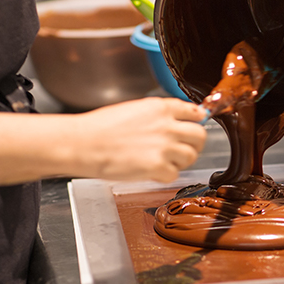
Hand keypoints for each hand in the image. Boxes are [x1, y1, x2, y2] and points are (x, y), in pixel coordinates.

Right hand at [75, 97, 207, 182]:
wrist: (83, 143)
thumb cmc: (99, 128)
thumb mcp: (133, 110)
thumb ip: (157, 116)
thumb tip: (173, 123)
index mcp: (160, 108)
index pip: (196, 112)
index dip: (196, 122)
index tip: (194, 128)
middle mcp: (167, 125)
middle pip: (200, 136)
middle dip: (194, 144)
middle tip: (182, 150)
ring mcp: (164, 147)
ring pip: (190, 156)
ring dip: (179, 161)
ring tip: (161, 162)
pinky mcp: (158, 167)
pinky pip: (174, 175)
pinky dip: (164, 176)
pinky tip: (150, 171)